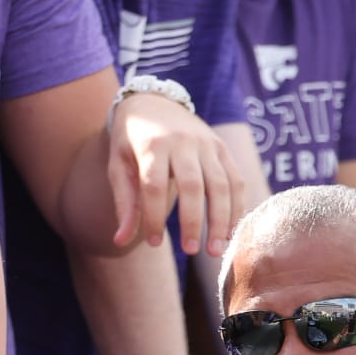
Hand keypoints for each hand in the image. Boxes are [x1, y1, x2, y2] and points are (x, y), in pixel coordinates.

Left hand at [107, 93, 244, 255]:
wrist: (153, 102)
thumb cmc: (131, 141)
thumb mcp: (119, 167)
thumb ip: (124, 204)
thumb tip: (121, 241)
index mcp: (152, 145)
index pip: (154, 186)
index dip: (155, 217)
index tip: (153, 243)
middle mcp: (182, 141)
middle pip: (193, 185)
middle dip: (193, 222)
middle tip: (191, 251)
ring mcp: (207, 143)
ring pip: (221, 184)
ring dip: (221, 219)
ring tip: (216, 250)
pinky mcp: (222, 148)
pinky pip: (235, 179)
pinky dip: (236, 207)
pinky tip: (230, 231)